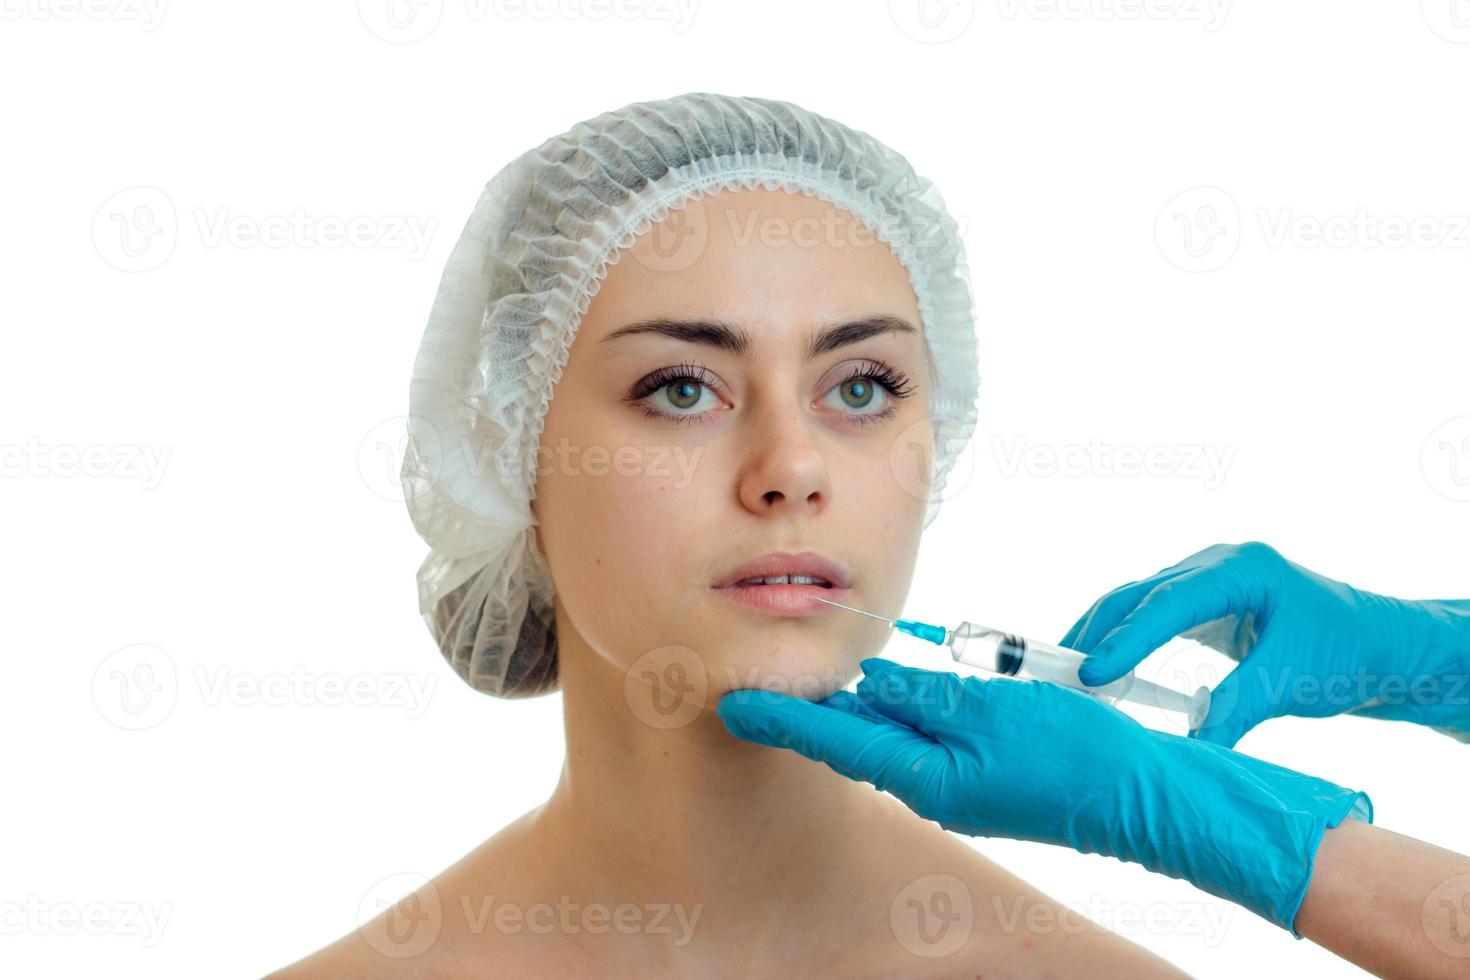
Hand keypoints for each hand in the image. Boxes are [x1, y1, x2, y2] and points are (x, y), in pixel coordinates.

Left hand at [717, 658, 1370, 935]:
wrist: (1141, 801)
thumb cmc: (1074, 754)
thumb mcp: (993, 710)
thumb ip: (929, 694)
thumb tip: (873, 679)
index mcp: (924, 773)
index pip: (835, 738)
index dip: (783, 717)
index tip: (732, 702)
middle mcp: (930, 785)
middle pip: (854, 738)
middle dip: (807, 711)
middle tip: (754, 683)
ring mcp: (955, 785)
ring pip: (887, 737)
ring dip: (851, 709)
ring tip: (807, 681)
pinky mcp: (980, 778)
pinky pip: (923, 739)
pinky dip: (896, 713)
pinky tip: (885, 693)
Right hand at [1062, 541, 1469, 746]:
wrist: (1380, 646)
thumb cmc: (1347, 652)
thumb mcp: (1292, 681)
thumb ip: (1237, 708)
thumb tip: (1192, 748)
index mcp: (1241, 569)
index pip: (1168, 602)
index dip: (1127, 638)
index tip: (1093, 672)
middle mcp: (1215, 566)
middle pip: (1138, 594)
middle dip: (1096, 632)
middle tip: (1058, 672)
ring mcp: (1206, 580)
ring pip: (1136, 601)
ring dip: (1102, 635)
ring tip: (1066, 672)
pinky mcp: (1203, 603)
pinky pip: (1149, 616)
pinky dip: (1123, 640)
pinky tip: (1101, 667)